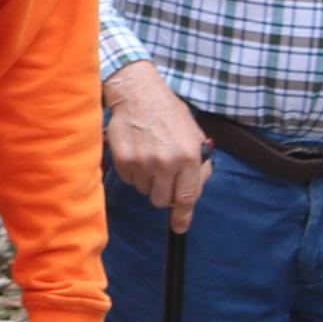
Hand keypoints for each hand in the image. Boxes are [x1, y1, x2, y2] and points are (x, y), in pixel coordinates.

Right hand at [103, 65, 212, 230]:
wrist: (138, 93)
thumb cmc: (169, 113)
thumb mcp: (195, 136)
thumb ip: (200, 166)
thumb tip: (195, 193)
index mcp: (189, 157)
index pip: (187, 197)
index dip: (183, 216)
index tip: (179, 228)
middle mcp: (166, 162)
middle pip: (162, 201)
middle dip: (163, 192)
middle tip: (163, 175)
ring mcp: (142, 162)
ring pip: (144, 191)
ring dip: (148, 181)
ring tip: (149, 157)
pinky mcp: (123, 159)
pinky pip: (129, 180)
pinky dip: (133, 172)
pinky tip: (137, 153)